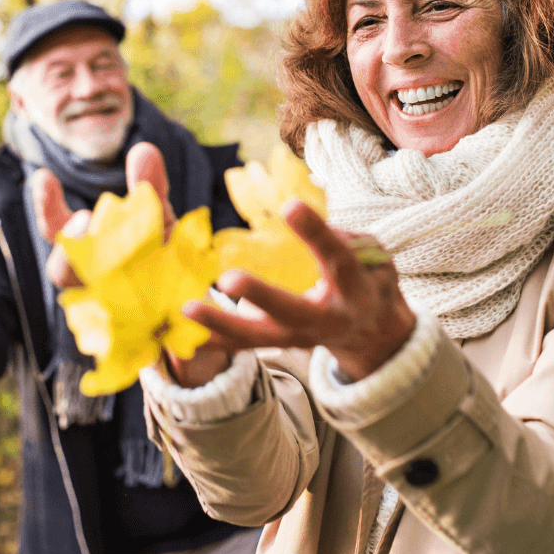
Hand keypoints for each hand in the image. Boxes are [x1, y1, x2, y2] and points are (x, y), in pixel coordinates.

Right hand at [32, 143, 229, 388]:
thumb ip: (150, 188)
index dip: (46, 206)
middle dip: (70, 245)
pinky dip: (138, 319)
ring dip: (100, 280)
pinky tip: (157, 306)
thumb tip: (144, 149)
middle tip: (85, 218)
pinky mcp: (132, 342)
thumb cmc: (166, 257)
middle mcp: (89, 284)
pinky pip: (126, 334)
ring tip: (120, 258)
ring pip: (87, 303)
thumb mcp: (161, 219)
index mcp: (89, 252)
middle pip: (62, 271)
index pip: (56, 230)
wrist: (192, 311)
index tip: (44, 176)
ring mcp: (107, 315)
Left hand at [185, 200, 415, 381]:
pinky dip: (212, 343)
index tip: (291, 206)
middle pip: (291, 311)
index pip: (337, 258)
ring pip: (258, 337)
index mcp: (355, 290)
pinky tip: (179, 339)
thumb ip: (344, 238)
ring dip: (221, 325)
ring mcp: (299, 339)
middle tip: (228, 278)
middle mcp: (327, 320)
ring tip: (187, 310)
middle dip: (261, 296)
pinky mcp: (278, 346)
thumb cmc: (367, 279)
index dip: (316, 233)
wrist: (375, 336)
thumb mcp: (372, 255)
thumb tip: (305, 220)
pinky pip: (241, 347)